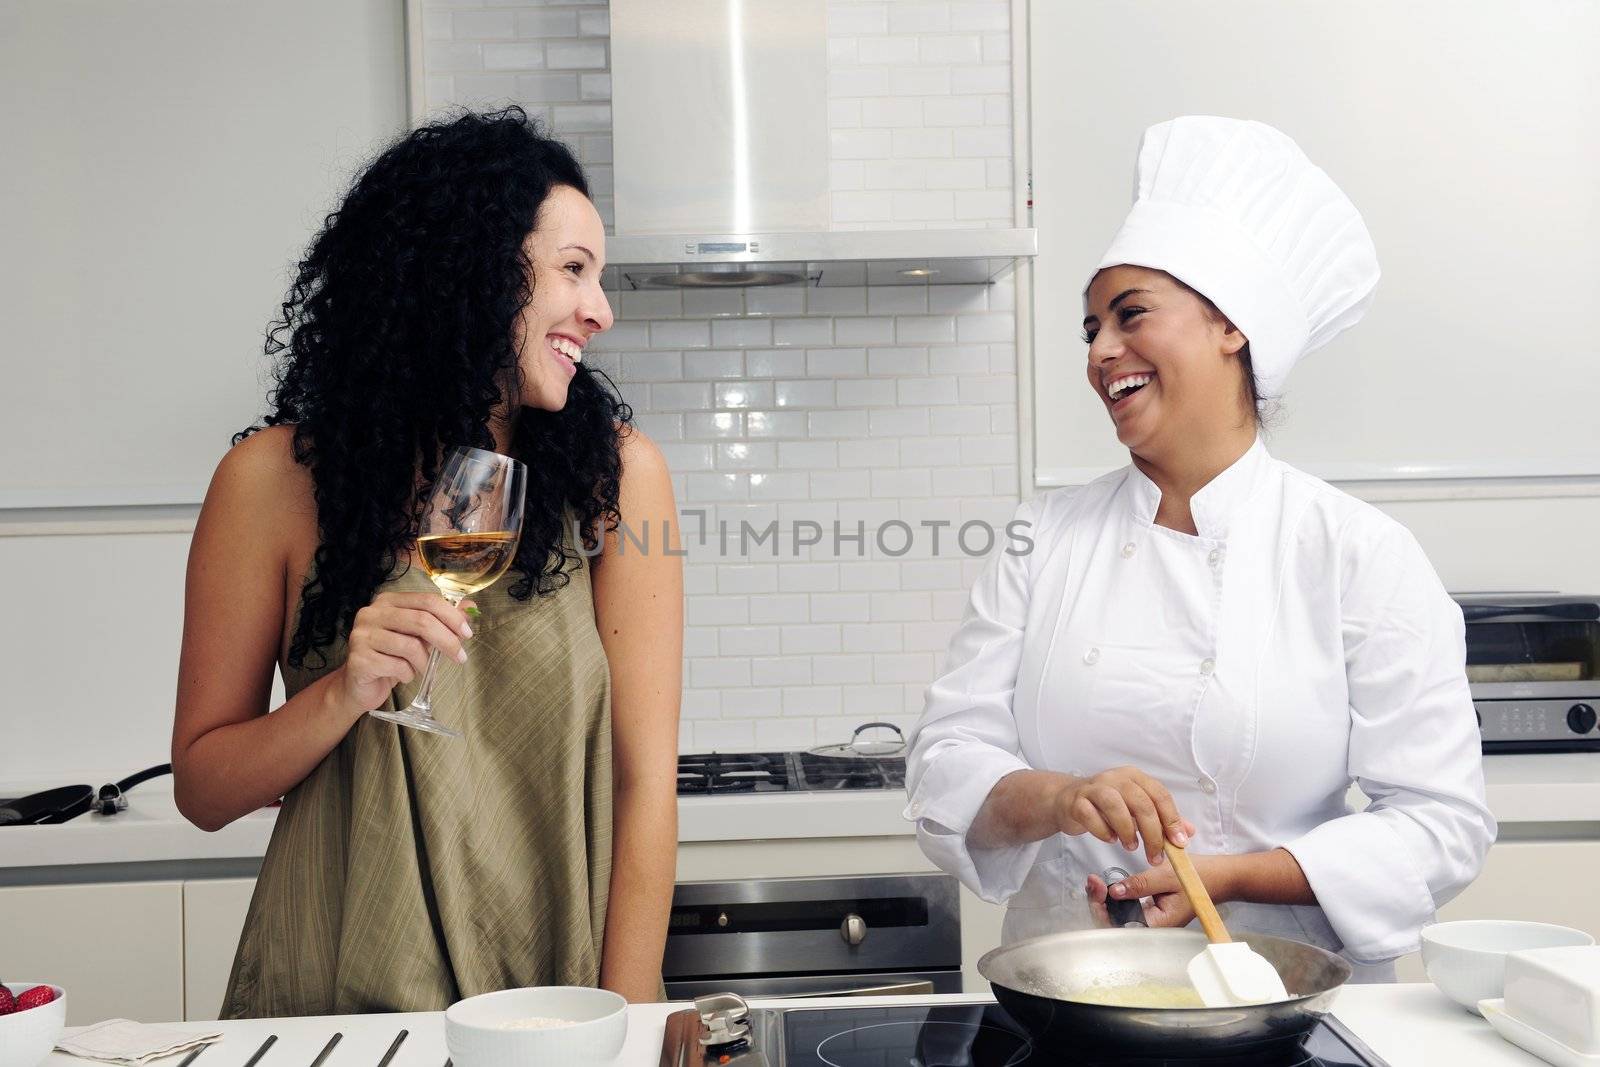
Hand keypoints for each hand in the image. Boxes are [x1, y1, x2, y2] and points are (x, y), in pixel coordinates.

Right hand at [333, 591, 475, 712]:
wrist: (360, 685)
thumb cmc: (392, 657)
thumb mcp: (419, 637)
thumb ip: (442, 620)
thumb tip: (470, 608)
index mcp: (388, 601)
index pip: (427, 601)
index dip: (452, 616)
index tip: (467, 634)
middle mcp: (371, 613)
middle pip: (421, 621)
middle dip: (447, 641)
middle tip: (459, 657)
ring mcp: (362, 635)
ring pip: (410, 646)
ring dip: (424, 662)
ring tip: (421, 669)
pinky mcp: (358, 659)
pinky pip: (397, 666)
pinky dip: (407, 674)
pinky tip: (403, 675)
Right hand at [1052, 766, 1196, 864]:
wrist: (1068, 800)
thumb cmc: (1107, 806)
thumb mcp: (1136, 809)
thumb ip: (1162, 819)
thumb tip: (1188, 832)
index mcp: (1135, 777)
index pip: (1160, 795)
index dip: (1172, 819)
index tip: (1179, 843)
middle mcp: (1116, 777)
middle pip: (1140, 803)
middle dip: (1152, 834)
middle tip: (1155, 856)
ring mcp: (1094, 787)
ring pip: (1115, 805)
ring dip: (1127, 830)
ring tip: (1131, 847)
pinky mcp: (1076, 800)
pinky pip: (1091, 815)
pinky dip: (1103, 831)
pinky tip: (1110, 839)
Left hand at [1085, 854, 1235, 928]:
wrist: (1218, 877)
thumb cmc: (1197, 877)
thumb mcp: (1166, 876)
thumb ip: (1139, 885)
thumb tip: (1113, 891)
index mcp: (1158, 925)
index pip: (1120, 926)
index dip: (1102, 909)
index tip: (1098, 886)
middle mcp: (1152, 927)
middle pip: (1114, 924)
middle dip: (1098, 903)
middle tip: (1092, 881)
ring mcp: (1149, 920)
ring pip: (1117, 917)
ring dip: (1102, 901)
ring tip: (1094, 881)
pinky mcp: (1148, 912)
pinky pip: (1125, 910)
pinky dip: (1112, 898)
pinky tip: (1104, 886)